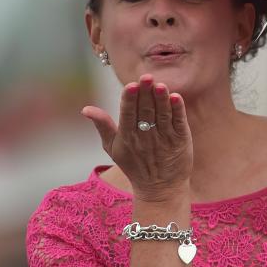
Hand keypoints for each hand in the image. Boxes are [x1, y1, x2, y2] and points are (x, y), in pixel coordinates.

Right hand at [82, 74, 192, 200]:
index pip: (127, 114)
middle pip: (145, 111)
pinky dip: (178, 110)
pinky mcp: (180, 141)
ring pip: (162, 115)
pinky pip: (179, 123)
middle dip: (146, 93)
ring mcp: (164, 138)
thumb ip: (102, 126)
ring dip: (162, 99)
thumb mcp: (113, 147)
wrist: (160, 189)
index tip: (131, 86)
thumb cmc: (134, 165)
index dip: (130, 100)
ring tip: (161, 85)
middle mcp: (145, 137)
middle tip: (146, 77)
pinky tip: (176, 98)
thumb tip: (85, 109)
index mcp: (127, 136)